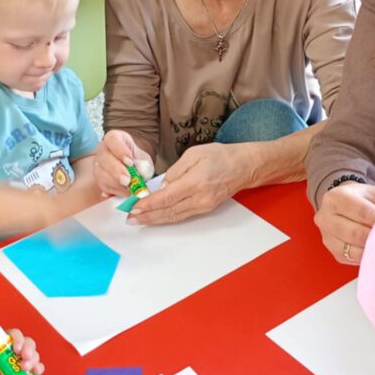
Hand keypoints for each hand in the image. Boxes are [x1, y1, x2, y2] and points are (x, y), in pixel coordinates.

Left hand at [0, 328, 43, 374]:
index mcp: (6, 342)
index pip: (15, 334)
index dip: (18, 339)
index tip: (17, 348)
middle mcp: (17, 348)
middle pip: (28, 343)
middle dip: (28, 349)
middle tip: (25, 357)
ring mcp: (24, 359)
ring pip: (34, 355)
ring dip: (32, 360)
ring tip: (25, 368)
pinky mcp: (29, 369)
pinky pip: (38, 366)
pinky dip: (38, 368)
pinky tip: (36, 372)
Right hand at [95, 130, 152, 198]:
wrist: (135, 169)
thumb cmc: (138, 160)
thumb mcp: (144, 159)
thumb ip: (142, 163)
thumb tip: (139, 171)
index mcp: (114, 138)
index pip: (112, 139)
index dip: (120, 150)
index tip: (130, 161)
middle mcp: (103, 150)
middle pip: (104, 158)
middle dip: (116, 170)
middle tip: (128, 180)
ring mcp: (98, 165)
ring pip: (101, 173)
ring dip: (115, 182)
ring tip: (128, 187)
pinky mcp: (99, 179)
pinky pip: (103, 185)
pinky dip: (115, 190)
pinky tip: (125, 191)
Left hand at [126, 143, 248, 224]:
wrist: (244, 166)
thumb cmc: (221, 156)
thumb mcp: (194, 154)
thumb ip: (175, 171)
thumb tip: (162, 186)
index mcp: (196, 182)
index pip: (167, 197)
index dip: (149, 204)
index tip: (134, 207)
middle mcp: (200, 198)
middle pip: (169, 211)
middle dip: (147, 216)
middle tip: (130, 218)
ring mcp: (204, 205)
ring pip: (174, 216)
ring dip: (155, 219)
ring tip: (138, 220)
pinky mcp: (206, 208)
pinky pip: (182, 215)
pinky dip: (167, 217)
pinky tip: (156, 217)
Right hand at [313, 182, 374, 263]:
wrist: (345, 207)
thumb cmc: (364, 200)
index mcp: (336, 198)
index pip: (362, 211)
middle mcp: (326, 218)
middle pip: (355, 232)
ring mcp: (328, 238)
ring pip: (354, 249)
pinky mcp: (335, 254)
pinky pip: (355, 259)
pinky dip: (370, 256)